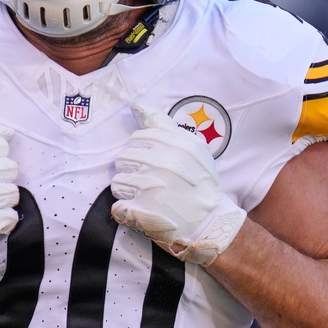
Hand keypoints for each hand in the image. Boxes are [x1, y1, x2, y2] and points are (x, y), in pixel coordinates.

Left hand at [111, 104, 246, 266]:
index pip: (136, 138)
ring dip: (129, 191)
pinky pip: (117, 207)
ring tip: (149, 197)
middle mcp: (161, 163)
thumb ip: (161, 124)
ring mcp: (150, 189)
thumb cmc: (198, 182)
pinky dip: (127, 212)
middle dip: (133, 170)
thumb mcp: (190, 147)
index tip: (156, 163)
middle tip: (152, 181)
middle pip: (122, 158)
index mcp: (173, 144)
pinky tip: (144, 212)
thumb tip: (136, 105)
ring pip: (117, 182)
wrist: (210, 222)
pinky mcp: (142, 213)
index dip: (143, 152)